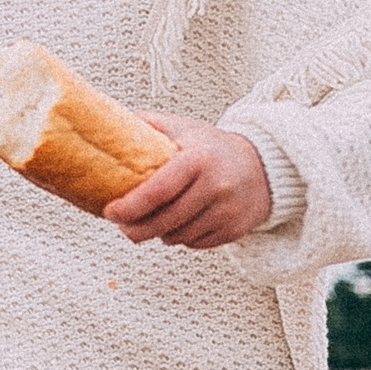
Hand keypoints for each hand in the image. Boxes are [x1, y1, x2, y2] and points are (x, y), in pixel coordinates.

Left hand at [102, 113, 271, 249]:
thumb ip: (146, 125)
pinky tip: (177, 224)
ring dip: (159, 234)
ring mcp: (228, 211)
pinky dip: (180, 238)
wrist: (264, 166)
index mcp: (198, 159)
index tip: (110, 212)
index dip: (130, 206)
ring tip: (151, 221)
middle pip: (166, 221)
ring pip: (178, 236)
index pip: (159, 191)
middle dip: (136, 229)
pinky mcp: (234, 230)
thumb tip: (105, 125)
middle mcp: (216, 186)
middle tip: (122, 226)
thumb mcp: (181, 128)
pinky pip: (195, 244)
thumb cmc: (212, 147)